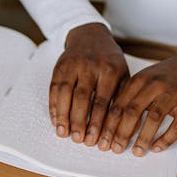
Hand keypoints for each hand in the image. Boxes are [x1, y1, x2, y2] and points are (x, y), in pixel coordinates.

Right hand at [50, 23, 128, 144]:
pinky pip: (54, 88)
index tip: (97, 140)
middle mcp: (90, 66)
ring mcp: (73, 65)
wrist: (90, 35)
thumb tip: (123, 128)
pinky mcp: (60, 66)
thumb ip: (122, 97)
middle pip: (82, 98)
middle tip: (79, 140)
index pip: (103, 101)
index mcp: (110, 70)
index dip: (98, 123)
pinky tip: (55, 120)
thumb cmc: (110, 61)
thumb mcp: (123, 74)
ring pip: (65, 93)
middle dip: (79, 122)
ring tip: (64, 133)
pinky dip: (53, 106)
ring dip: (63, 116)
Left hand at [97, 46, 176, 156]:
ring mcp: (174, 94)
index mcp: (140, 79)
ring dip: (144, 138)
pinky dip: (166, 139)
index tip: (102, 139)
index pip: (119, 104)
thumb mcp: (145, 79)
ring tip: (137, 152)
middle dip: (122, 133)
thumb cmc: (166, 75)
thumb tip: (113, 124)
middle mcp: (155, 85)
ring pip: (154, 119)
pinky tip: (157, 147)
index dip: (109, 124)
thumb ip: (130, 96)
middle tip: (116, 149)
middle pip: (133, 111)